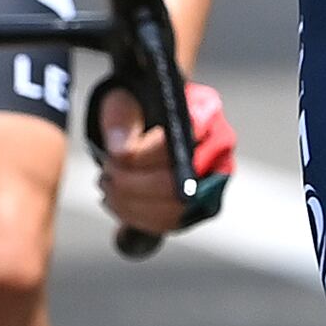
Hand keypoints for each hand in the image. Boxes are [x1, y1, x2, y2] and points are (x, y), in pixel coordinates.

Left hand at [89, 75, 235, 235]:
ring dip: (133, 206)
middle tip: (106, 179)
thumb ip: (121, 121)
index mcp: (206, 111)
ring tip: (109, 191)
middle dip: (132, 187)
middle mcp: (220, 145)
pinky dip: (141, 219)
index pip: (180, 143)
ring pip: (175, 209)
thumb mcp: (123, 102)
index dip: (143, 157)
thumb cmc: (139, 108)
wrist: (150, 120)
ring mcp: (216, 177)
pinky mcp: (205, 203)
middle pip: (179, 183)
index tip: (114, 158)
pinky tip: (120, 205)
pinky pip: (174, 222)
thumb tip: (121, 152)